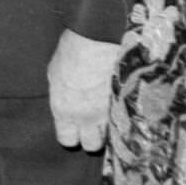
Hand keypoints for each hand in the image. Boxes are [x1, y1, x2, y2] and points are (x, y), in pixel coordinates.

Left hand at [47, 29, 119, 151]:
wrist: (99, 39)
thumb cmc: (73, 50)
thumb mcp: (56, 73)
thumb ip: (62, 96)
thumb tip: (67, 105)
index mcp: (64, 111)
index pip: (67, 140)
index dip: (73, 134)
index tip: (77, 127)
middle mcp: (86, 119)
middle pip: (92, 145)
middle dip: (95, 135)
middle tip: (98, 121)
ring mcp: (110, 114)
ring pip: (113, 138)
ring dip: (114, 128)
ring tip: (114, 112)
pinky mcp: (129, 106)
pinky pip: (129, 123)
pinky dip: (129, 118)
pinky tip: (128, 107)